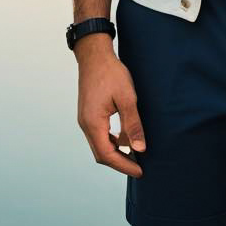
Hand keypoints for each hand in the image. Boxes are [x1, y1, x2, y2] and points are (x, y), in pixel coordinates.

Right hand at [76, 37, 145, 176]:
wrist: (95, 55)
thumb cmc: (111, 73)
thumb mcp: (127, 97)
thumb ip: (133, 124)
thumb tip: (140, 149)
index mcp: (93, 123)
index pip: (107, 155)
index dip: (124, 165)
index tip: (140, 170)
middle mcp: (85, 125)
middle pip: (101, 154)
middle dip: (120, 162)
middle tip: (139, 166)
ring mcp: (85, 119)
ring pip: (99, 145)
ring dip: (116, 152)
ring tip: (135, 153)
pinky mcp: (88, 114)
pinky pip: (99, 134)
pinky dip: (111, 140)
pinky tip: (124, 137)